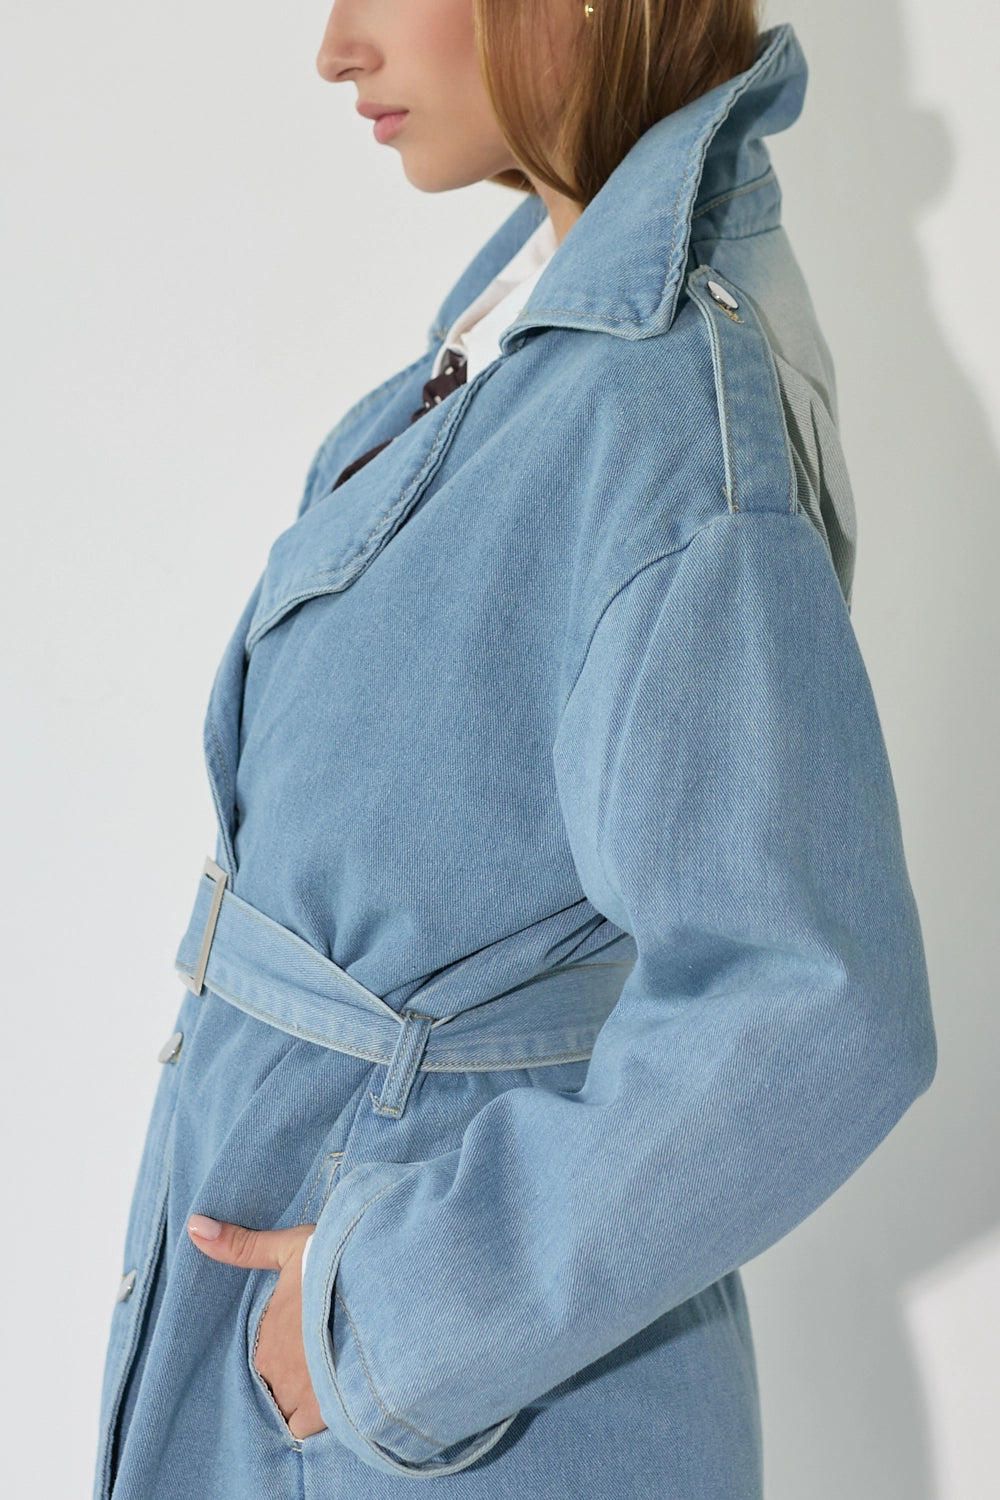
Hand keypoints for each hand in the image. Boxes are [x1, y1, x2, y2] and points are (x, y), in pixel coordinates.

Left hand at [188, 1214, 324, 1438]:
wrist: (380, 1284)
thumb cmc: (335, 1263)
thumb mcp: (289, 1247)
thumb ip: (241, 1246)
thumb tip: (193, 1226)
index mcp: (266, 1338)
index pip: (264, 1361)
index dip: (283, 1354)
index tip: (300, 1344)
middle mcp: (277, 1371)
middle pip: (276, 1388)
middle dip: (293, 1379)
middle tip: (317, 1361)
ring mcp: (302, 1394)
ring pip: (290, 1411)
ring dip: (305, 1399)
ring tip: (327, 1382)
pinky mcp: (329, 1410)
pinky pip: (309, 1430)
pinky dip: (320, 1419)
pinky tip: (338, 1401)